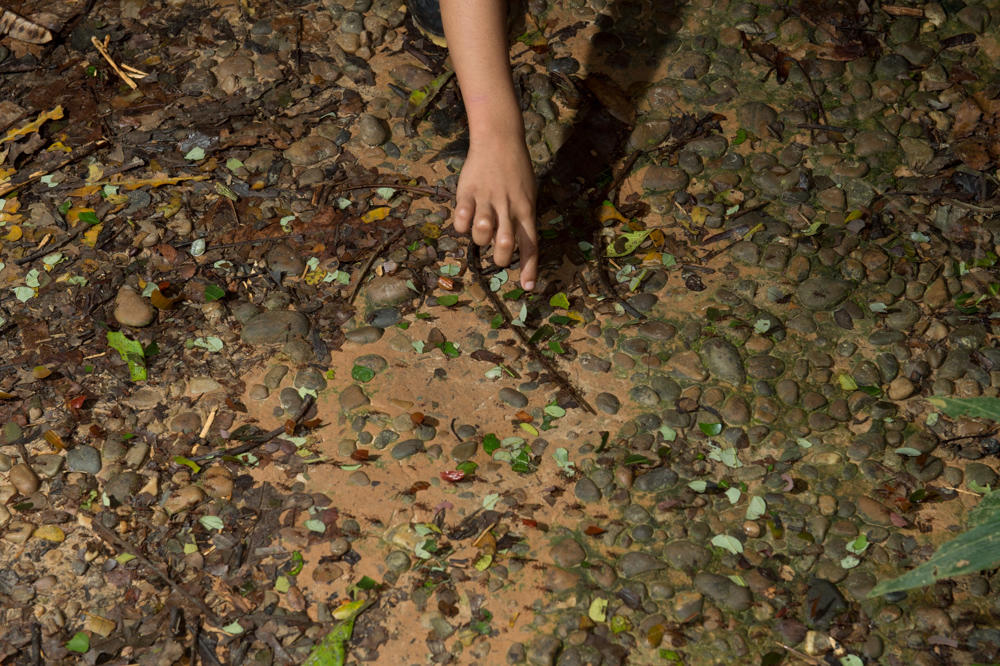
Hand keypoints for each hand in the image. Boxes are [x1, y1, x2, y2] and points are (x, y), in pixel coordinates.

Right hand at [453, 135, 537, 289]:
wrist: (499, 139)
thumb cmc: (516, 170)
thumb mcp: (528, 195)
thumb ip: (523, 219)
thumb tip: (517, 246)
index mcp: (526, 209)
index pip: (531, 244)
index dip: (529, 268)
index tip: (528, 288)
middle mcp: (508, 207)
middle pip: (505, 244)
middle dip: (502, 258)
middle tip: (499, 255)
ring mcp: (487, 199)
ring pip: (482, 233)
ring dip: (481, 240)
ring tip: (483, 231)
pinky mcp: (468, 192)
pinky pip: (461, 219)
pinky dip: (462, 225)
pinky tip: (466, 217)